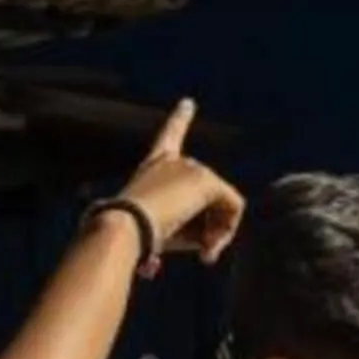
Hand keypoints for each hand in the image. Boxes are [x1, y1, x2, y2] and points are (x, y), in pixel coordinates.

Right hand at [112, 99, 243, 277]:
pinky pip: (233, 207)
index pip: (169, 136)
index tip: (188, 103)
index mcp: (154, 165)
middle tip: (203, 254)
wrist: (124, 227)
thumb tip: (209, 246)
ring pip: (223, 203)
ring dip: (220, 232)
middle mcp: (174, 160)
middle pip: (209, 194)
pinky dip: (227, 231)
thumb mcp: (158, 230)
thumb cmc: (132, 235)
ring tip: (203, 254)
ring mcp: (192, 167)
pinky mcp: (206, 181)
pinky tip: (209, 246)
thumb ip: (186, 229)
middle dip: (211, 226)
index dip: (179, 119)